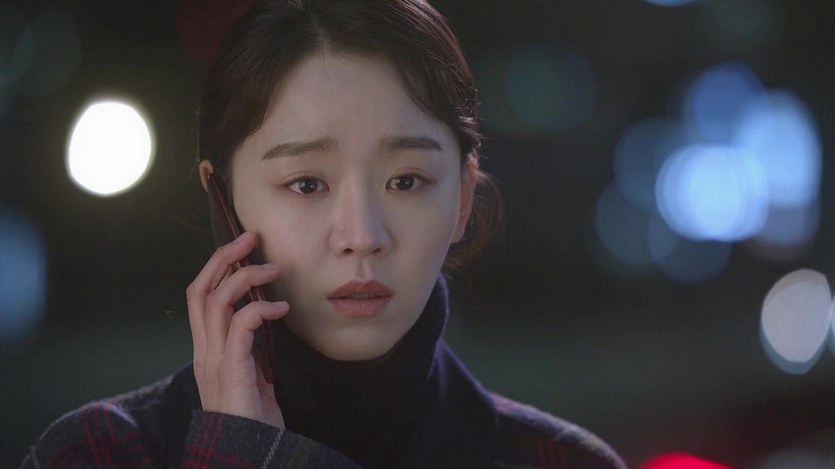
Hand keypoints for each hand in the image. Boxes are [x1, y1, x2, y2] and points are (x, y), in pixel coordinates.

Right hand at [186, 231, 287, 427]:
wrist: (251, 455)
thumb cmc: (254, 418)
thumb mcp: (253, 374)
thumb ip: (251, 347)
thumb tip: (265, 316)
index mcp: (207, 349)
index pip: (200, 297)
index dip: (217, 267)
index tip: (243, 248)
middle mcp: (204, 351)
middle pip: (200, 290)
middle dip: (223, 259)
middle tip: (249, 239)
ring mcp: (213, 361)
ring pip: (215, 302)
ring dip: (243, 278)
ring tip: (271, 270)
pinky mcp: (231, 372)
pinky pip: (240, 327)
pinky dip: (260, 310)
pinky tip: (280, 309)